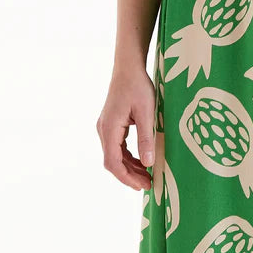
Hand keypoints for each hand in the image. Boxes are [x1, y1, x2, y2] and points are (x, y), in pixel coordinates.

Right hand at [96, 65, 155, 190]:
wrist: (128, 67)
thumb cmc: (138, 86)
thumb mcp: (147, 112)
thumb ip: (146, 138)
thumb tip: (148, 163)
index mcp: (109, 129)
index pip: (113, 162)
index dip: (127, 177)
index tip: (142, 186)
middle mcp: (103, 130)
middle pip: (112, 161)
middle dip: (130, 175)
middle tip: (148, 184)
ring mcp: (105, 127)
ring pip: (114, 155)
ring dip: (129, 166)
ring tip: (147, 175)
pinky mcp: (111, 124)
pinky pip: (117, 146)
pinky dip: (128, 156)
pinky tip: (141, 160)